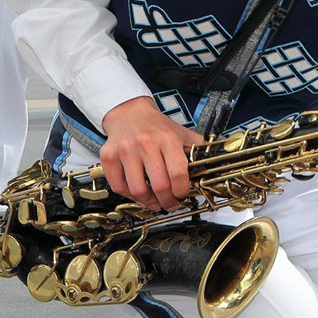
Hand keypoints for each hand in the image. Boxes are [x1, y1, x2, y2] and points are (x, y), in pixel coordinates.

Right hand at [98, 96, 204, 211]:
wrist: (130, 113)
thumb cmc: (158, 128)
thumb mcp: (183, 134)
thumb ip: (197, 152)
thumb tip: (209, 172)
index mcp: (168, 139)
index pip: (178, 173)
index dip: (182, 190)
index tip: (183, 195)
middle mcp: (146, 143)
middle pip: (159, 185)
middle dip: (167, 201)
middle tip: (170, 204)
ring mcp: (125, 150)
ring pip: (137, 190)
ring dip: (148, 202)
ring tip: (155, 202)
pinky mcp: (108, 156)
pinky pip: (118, 186)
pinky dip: (129, 196)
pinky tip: (138, 193)